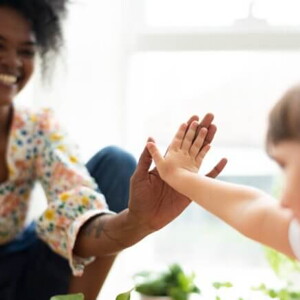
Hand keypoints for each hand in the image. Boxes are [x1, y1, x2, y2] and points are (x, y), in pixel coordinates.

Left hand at [128, 114, 226, 231]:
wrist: (145, 218)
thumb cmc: (139, 196)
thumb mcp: (139, 176)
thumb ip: (146, 159)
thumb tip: (150, 139)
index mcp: (166, 162)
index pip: (178, 142)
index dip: (186, 130)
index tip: (193, 118)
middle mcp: (178, 166)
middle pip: (192, 144)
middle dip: (200, 130)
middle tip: (210, 117)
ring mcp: (187, 177)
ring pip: (200, 155)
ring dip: (208, 142)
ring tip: (215, 129)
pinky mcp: (192, 189)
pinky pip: (207, 178)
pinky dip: (216, 169)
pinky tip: (224, 159)